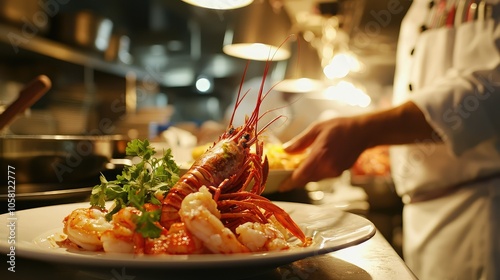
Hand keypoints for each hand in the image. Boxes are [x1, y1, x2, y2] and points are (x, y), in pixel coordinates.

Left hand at [277, 101, 437, 191]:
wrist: (363, 131)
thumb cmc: (339, 127)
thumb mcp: (316, 128)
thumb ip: (300, 142)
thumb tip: (285, 150)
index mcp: (320, 156)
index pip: (301, 175)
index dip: (289, 183)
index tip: (280, 187)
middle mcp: (328, 167)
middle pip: (306, 179)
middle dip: (295, 179)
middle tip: (284, 176)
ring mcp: (335, 171)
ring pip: (314, 178)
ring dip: (305, 175)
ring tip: (297, 167)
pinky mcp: (339, 172)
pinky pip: (323, 175)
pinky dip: (315, 172)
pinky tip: (313, 163)